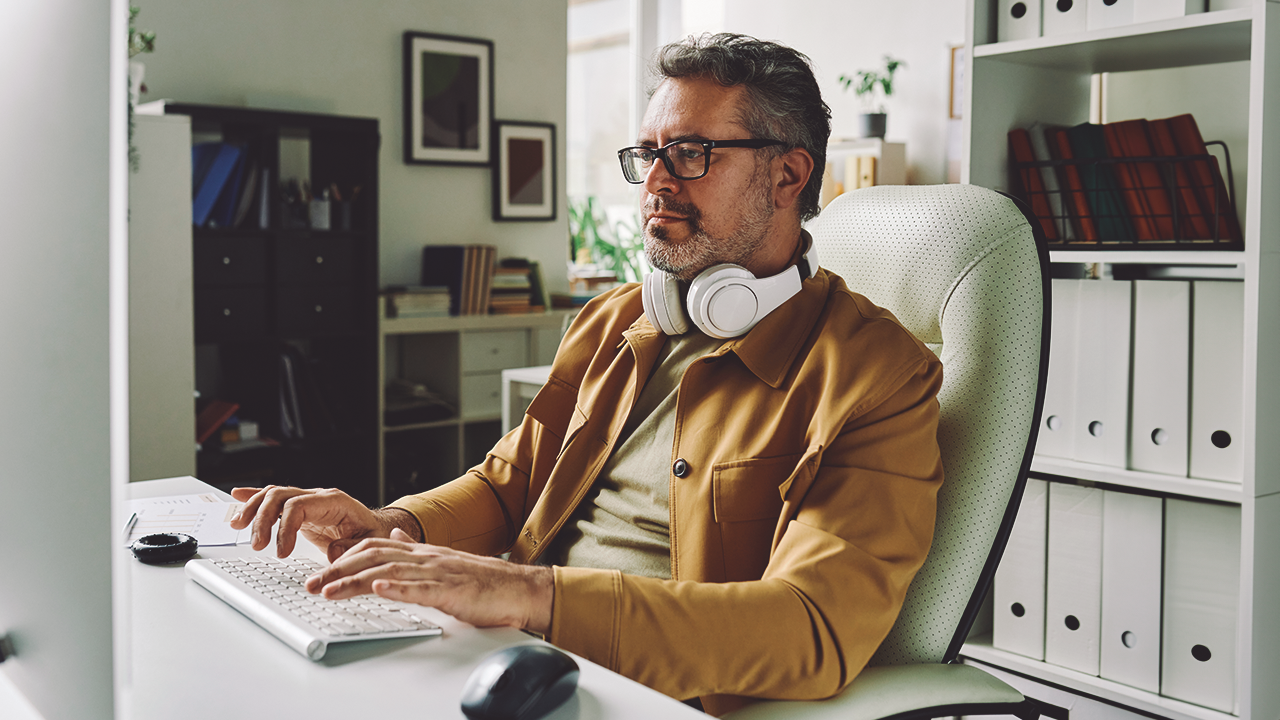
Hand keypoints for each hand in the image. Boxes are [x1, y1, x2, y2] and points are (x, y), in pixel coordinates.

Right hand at [229, 486, 410, 560]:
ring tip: (238, 526)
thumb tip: (333, 552)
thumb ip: (352, 548)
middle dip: (263, 519)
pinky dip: (255, 497)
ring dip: (252, 509)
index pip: (298, 506)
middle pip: (280, 496)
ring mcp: (307, 500)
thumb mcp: (370, 543)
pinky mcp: (300, 509)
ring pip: (273, 494)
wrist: (376, 528)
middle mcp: (318, 496)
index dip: (284, 529)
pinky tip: (237, 496)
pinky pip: (275, 498)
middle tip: (257, 545)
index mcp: (335, 501)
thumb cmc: (374, 534)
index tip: (281, 553)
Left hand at [305, 529, 553, 633]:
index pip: (373, 548)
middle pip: (373, 557)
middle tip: (310, 585)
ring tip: (329, 590)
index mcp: (422, 553)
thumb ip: (415, 550)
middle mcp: (426, 558)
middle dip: (337, 571)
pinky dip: (398, 588)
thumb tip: (394, 536)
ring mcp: (438, 572)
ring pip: (390, 572)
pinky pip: (421, 588)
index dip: (343, 559)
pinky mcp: (453, 590)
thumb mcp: (442, 562)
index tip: (320, 574)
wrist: (518, 588)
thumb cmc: (483, 582)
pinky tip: (379, 589)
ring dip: (355, 582)